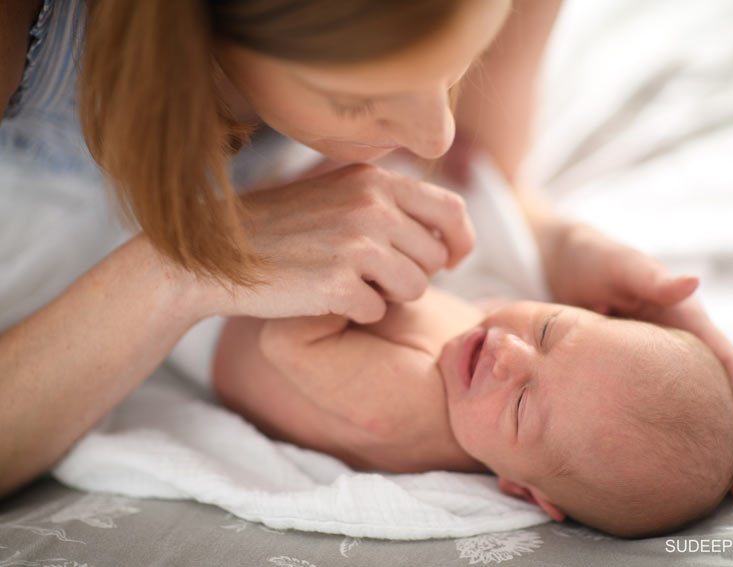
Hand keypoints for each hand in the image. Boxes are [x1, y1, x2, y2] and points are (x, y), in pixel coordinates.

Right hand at [203, 163, 474, 322]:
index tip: (452, 262)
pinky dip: (357, 313)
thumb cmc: (282, 229)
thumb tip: (449, 232)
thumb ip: (390, 202)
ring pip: (414, 289)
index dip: (461, 242)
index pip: (452, 210)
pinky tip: (325, 298)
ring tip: (347, 283)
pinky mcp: (337, 282)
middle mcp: (371, 205)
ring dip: (387, 296)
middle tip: (369, 276)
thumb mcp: (339, 194)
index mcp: (375, 179)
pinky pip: (378, 312)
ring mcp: (355, 243)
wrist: (214, 253)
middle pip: (434, 258)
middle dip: (412, 275)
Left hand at [543, 223, 732, 495]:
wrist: (548, 263)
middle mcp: (672, 348)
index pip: (725, 363)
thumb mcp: (616, 263)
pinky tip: (653, 473)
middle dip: (732, 442)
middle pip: (712, 399)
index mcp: (683, 320)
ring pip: (681, 413)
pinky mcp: (618, 379)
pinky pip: (643, 413)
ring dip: (698, 450)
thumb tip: (691, 283)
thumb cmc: (589, 256)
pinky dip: (655, 442)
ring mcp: (646, 367)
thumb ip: (649, 277)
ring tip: (710, 494)